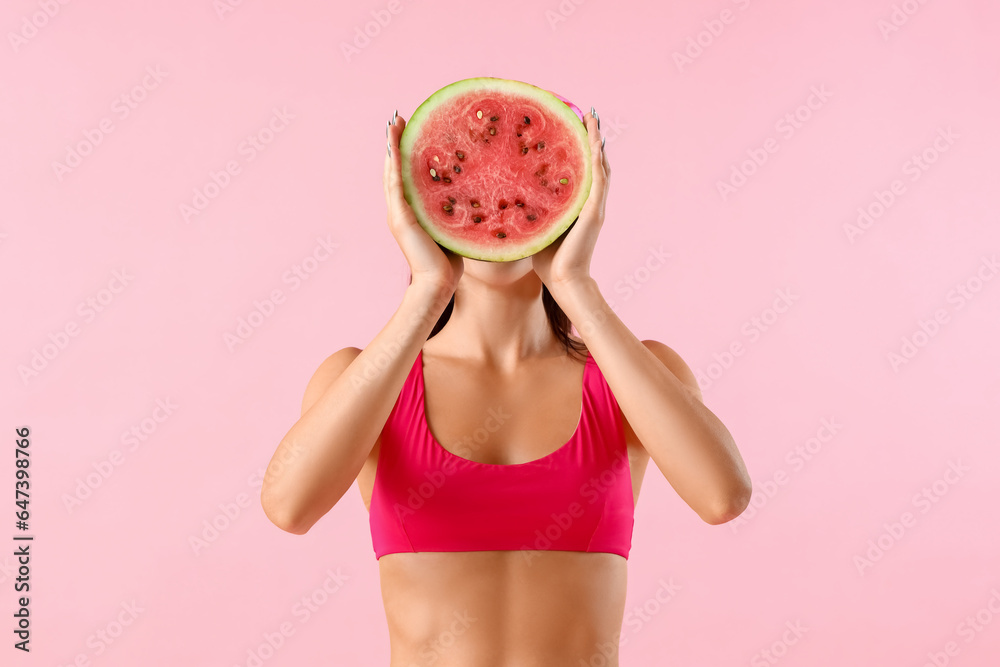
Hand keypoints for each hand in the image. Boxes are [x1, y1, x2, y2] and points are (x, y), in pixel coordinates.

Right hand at [384, 113, 463, 293]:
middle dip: (397, 143)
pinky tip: (394, 144)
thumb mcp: (456, 227)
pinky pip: (395, 183)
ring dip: (391, 146)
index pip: (409, 175)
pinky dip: (394, 162)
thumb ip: (459, 211)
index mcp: (414, 210)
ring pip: (392, 171)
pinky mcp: (400, 217)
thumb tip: (481, 196)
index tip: (414, 130)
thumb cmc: (451, 262)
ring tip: (393, 123)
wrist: (439, 283)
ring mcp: (398, 212)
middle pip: (397, 168)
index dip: (408, 153)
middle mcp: (402, 208)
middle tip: (399, 119)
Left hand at [530, 110, 609, 291]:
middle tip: (586, 113)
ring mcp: (594, 207)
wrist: (563, 281)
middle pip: (594, 163)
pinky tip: (595, 143)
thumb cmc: (547, 260)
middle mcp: (589, 203)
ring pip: (599, 167)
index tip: (572, 126)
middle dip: (591, 137)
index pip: (580, 171)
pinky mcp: (593, 213)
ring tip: (593, 119)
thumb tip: (502, 196)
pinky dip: (597, 160)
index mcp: (577, 205)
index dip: (579, 148)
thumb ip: (528, 210)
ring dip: (597, 142)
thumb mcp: (536, 225)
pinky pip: (598, 181)